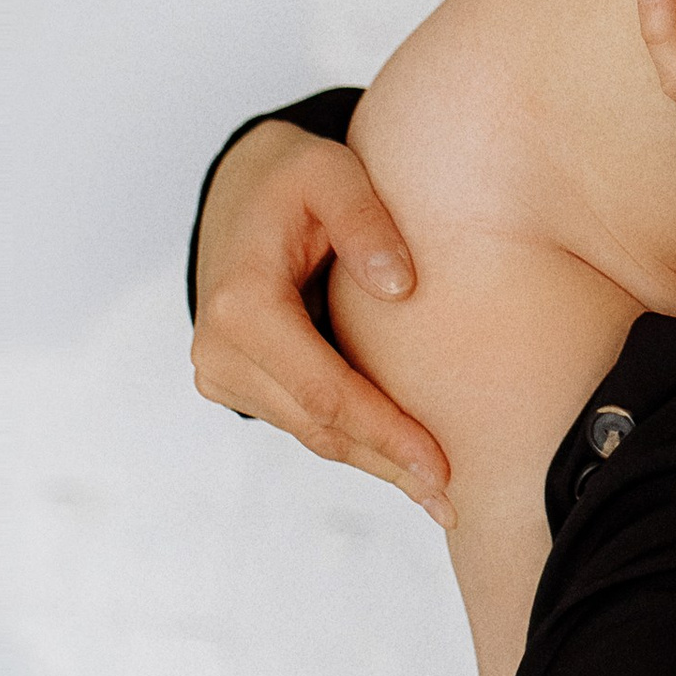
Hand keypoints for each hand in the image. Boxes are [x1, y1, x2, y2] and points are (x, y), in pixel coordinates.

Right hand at [190, 122, 452, 517]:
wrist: (239, 189)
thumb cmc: (293, 179)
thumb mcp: (331, 173)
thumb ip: (366, 221)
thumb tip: (402, 286)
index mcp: (242, 305)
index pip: (325, 392)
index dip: (385, 434)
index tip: (441, 465)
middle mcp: (221, 350)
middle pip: (319, 427)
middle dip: (390, 465)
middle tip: (455, 502)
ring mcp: (222, 372)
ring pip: (311, 434)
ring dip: (376, 463)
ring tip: (440, 494)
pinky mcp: (236, 381)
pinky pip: (303, 420)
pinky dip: (354, 441)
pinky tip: (403, 460)